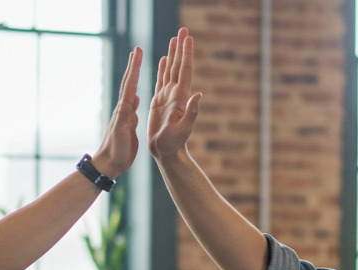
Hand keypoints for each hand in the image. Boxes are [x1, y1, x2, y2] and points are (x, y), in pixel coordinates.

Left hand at [89, 46, 143, 179]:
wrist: (109, 165)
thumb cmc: (116, 152)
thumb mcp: (122, 133)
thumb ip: (127, 117)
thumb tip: (133, 99)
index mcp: (123, 110)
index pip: (130, 84)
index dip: (135, 68)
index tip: (138, 51)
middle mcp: (123, 110)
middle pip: (128, 83)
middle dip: (133, 66)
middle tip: (137, 50)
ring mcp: (124, 116)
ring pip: (129, 92)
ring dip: (133, 78)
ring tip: (136, 66)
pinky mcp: (127, 125)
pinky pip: (132, 106)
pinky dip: (135, 97)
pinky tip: (136, 96)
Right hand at [148, 27, 202, 162]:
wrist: (167, 152)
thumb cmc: (174, 144)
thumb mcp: (183, 129)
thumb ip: (192, 113)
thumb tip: (199, 95)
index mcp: (180, 97)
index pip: (184, 70)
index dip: (186, 53)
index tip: (188, 37)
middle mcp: (175, 94)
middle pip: (178, 65)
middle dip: (180, 47)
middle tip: (183, 29)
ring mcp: (167, 97)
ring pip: (170, 70)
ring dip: (173, 54)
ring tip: (174, 38)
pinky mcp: (159, 102)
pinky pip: (161, 80)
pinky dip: (163, 68)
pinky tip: (163, 59)